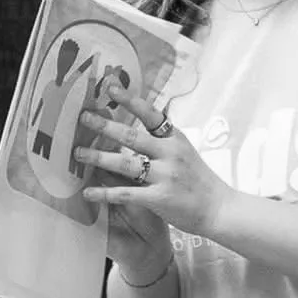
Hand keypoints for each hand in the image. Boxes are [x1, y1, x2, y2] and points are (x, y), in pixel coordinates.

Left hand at [75, 85, 228, 239]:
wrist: (219, 209)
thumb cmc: (199, 181)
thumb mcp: (185, 153)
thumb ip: (162, 141)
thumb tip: (135, 127)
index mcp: (176, 139)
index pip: (151, 114)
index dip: (130, 100)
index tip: (110, 87)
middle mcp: (170, 153)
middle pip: (132, 136)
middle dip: (105, 126)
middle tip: (83, 118)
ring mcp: (166, 175)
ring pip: (125, 163)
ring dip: (98, 157)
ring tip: (77, 153)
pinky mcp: (159, 198)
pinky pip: (126, 193)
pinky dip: (105, 193)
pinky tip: (88, 193)